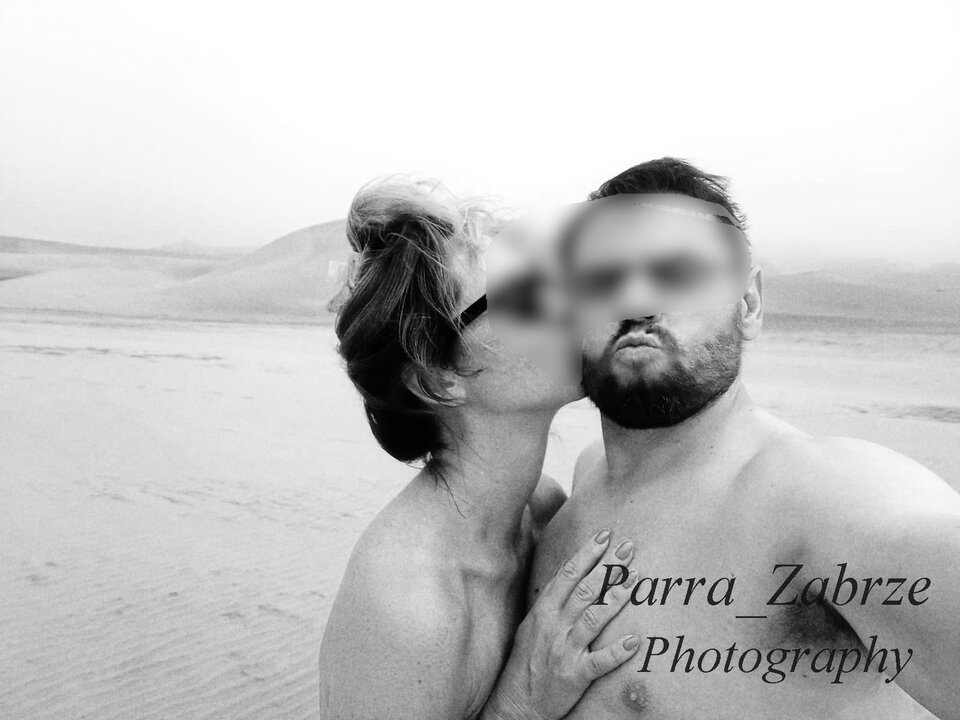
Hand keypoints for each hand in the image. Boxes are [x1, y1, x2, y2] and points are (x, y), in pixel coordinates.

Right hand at [482, 529, 638, 719]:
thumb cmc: (526, 661)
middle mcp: (554, 626)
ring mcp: (565, 650)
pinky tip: (635, 641)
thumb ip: (550, 599)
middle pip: (584, 589)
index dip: (586, 553)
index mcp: (544, 611)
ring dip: (615, 597)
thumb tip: (566, 571)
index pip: (567, 574)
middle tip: (628, 548)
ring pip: (593, 617)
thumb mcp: (532, 624)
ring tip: (635, 580)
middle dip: (607, 566)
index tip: (604, 535)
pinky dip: (618, 651)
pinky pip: (600, 661)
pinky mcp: (575, 675)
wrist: (516, 703)